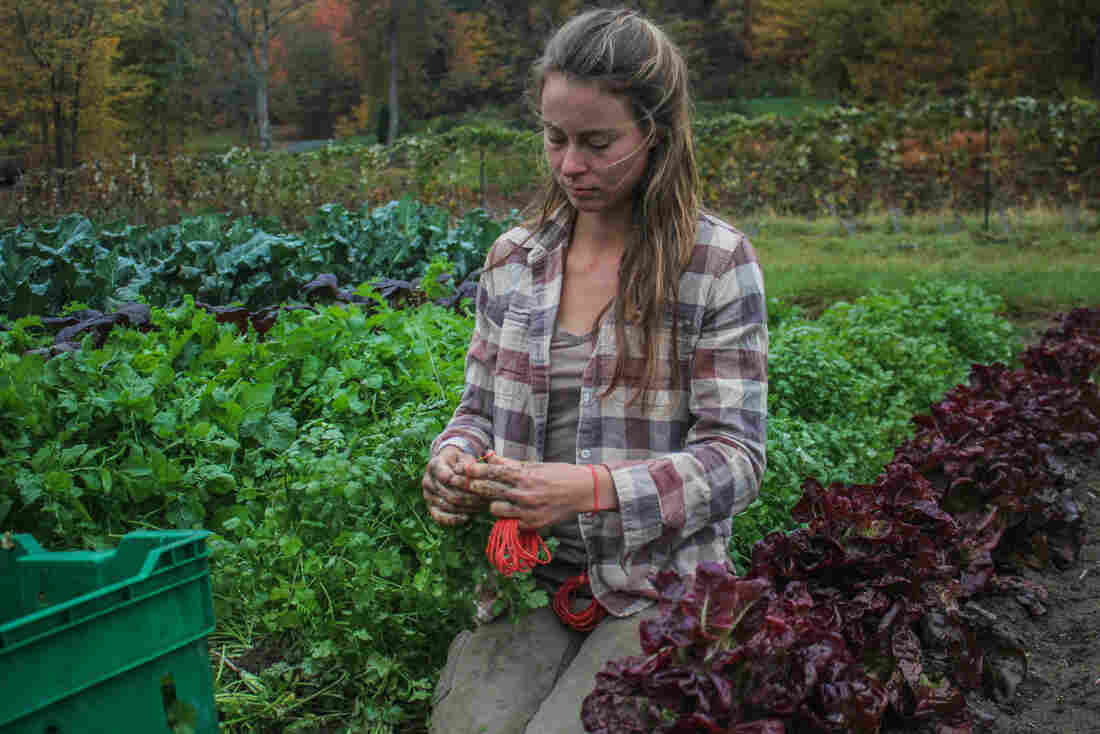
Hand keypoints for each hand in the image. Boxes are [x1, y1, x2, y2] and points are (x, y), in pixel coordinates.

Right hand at [422, 446, 487, 526]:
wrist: (452, 468)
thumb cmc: (462, 462)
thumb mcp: (466, 458)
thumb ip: (467, 465)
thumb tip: (469, 473)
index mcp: (434, 465)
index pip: (447, 477)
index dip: (463, 484)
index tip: (478, 486)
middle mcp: (427, 480)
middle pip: (449, 494)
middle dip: (469, 498)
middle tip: (486, 500)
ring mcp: (428, 495)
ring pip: (447, 506)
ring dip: (465, 509)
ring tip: (481, 508)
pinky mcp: (431, 507)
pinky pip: (440, 518)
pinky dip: (454, 520)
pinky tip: (467, 518)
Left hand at [464, 454, 592, 530]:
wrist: (584, 491)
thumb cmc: (559, 473)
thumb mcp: (534, 465)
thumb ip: (509, 463)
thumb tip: (488, 455)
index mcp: (525, 475)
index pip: (493, 472)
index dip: (476, 471)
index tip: (464, 469)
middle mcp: (524, 494)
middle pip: (489, 491)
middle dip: (476, 487)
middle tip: (467, 485)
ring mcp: (528, 511)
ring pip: (495, 510)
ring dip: (493, 504)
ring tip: (498, 499)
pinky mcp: (533, 525)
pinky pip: (510, 523)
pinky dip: (508, 518)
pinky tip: (512, 512)